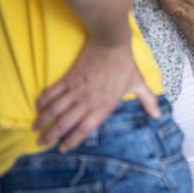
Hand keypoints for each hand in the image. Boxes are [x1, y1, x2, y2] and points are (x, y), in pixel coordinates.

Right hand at [35, 41, 159, 152]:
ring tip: (35, 129)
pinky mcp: (68, 78)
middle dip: (51, 136)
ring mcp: (75, 90)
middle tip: (41, 143)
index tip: (62, 149)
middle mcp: (87, 101)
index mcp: (103, 106)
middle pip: (65, 123)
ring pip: (54, 110)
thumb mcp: (138, 83)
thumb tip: (159, 115)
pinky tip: (37, 107)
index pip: (84, 129)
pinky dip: (43, 101)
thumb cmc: (125, 64)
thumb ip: (147, 100)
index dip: (72, 141)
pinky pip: (52, 93)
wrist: (110, 42)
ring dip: (43, 120)